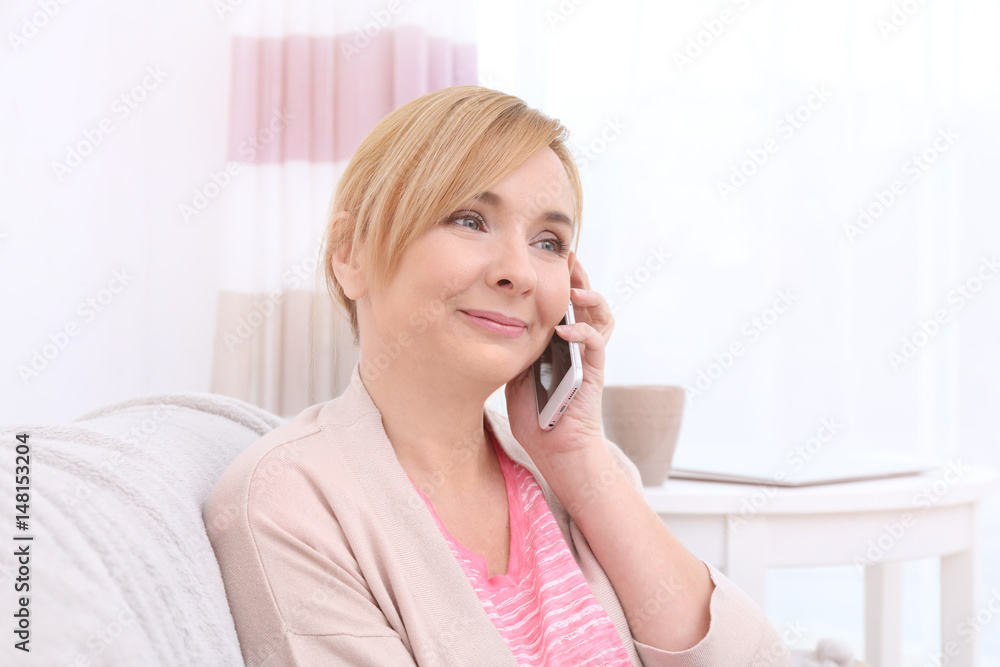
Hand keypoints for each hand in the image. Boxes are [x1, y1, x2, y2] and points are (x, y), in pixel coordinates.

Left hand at [504, 251, 614, 466]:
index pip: (565, 303)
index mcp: (559, 343)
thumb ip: (514, 349)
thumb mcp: (515, 373)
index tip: (547, 259)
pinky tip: (565, 329)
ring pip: (602, 317)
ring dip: (591, 299)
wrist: (555, 450)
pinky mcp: (594, 373)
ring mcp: (588, 358)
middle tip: (569, 259)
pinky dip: (582, 332)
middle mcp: (578, 346)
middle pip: (587, 302)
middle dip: (580, 278)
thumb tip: (490, 325)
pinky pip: (595, 345)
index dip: (560, 281)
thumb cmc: (535, 417)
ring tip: (575, 289)